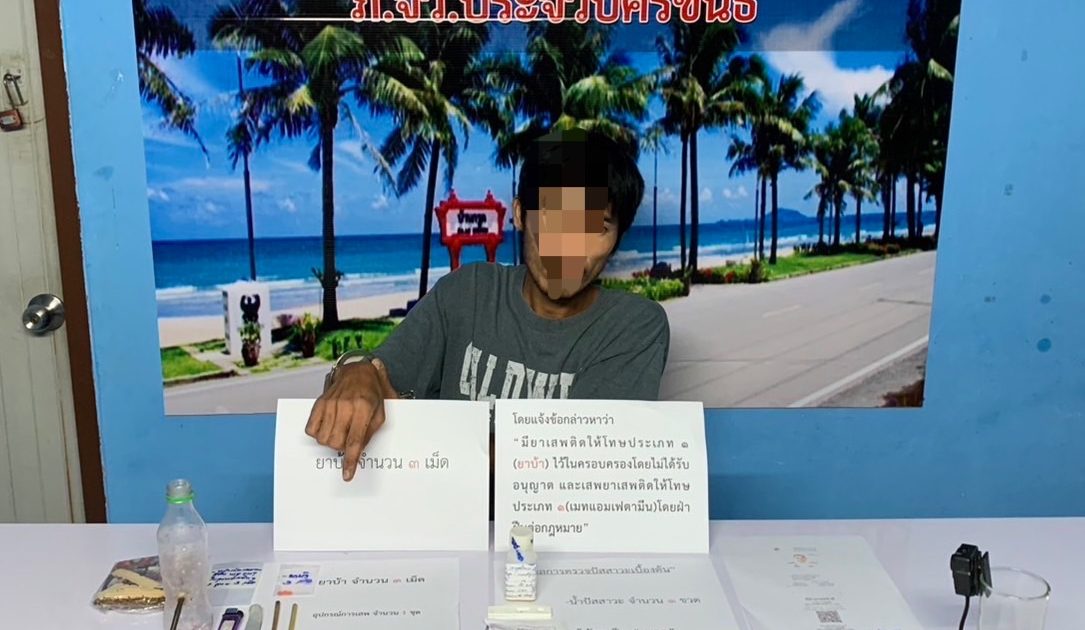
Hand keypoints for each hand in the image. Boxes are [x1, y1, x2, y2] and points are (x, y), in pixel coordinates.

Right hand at [305, 358, 398, 480]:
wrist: (358, 371)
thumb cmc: (372, 392)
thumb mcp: (381, 412)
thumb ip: (370, 432)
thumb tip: (358, 451)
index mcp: (363, 408)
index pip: (355, 441)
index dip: (350, 461)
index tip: (347, 475)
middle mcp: (345, 406)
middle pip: (336, 443)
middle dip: (342, 447)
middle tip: (349, 438)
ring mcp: (330, 404)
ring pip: (322, 439)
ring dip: (331, 441)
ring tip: (340, 431)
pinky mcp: (319, 403)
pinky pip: (311, 429)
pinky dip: (318, 433)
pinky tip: (328, 426)